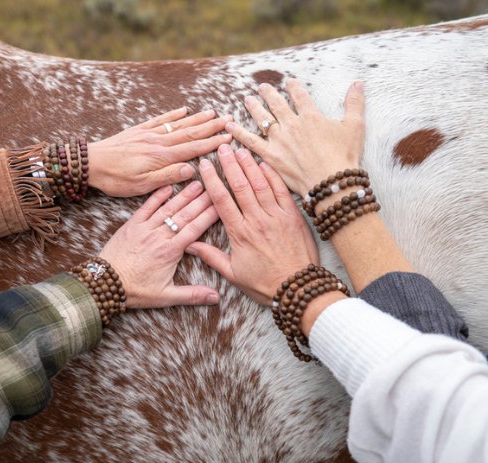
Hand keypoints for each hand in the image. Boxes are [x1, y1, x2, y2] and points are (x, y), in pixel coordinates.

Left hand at [88, 107, 232, 196]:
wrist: (91, 163)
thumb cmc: (115, 179)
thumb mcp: (142, 185)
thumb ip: (167, 176)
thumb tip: (191, 169)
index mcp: (162, 157)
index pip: (193, 149)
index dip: (212, 143)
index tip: (229, 137)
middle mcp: (159, 142)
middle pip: (190, 133)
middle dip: (211, 127)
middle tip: (229, 120)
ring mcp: (149, 134)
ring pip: (178, 125)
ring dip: (197, 119)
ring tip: (213, 113)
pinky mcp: (139, 131)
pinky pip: (160, 120)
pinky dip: (173, 115)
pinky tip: (184, 110)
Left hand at [99, 182, 219, 308]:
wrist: (105, 283)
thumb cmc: (135, 291)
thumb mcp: (166, 296)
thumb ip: (192, 295)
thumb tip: (215, 297)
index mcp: (170, 252)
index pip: (195, 229)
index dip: (209, 215)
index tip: (221, 204)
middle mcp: (159, 236)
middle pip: (185, 215)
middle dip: (201, 200)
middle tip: (214, 187)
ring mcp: (144, 228)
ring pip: (168, 208)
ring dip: (183, 195)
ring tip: (197, 183)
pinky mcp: (131, 225)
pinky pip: (146, 207)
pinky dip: (157, 196)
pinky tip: (168, 186)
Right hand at [185, 144, 318, 305]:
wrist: (298, 289)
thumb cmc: (265, 284)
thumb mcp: (233, 273)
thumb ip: (211, 256)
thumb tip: (189, 244)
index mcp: (240, 233)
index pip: (221, 200)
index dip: (212, 180)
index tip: (205, 165)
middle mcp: (257, 220)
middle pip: (240, 186)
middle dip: (230, 164)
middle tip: (222, 147)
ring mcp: (276, 216)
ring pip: (260, 184)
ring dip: (249, 165)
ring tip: (240, 149)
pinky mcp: (293, 216)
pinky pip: (281, 191)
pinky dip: (272, 176)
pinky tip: (264, 164)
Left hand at [226, 79, 364, 197]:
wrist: (331, 182)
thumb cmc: (345, 156)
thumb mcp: (355, 126)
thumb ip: (355, 103)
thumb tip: (359, 82)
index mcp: (311, 116)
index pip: (300, 96)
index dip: (294, 87)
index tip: (289, 82)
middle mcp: (292, 125)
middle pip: (277, 105)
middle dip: (269, 93)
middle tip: (262, 87)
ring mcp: (279, 141)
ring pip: (263, 119)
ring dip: (254, 108)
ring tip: (247, 99)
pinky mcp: (270, 156)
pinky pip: (250, 142)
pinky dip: (238, 133)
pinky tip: (229, 126)